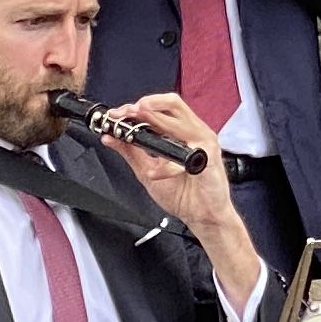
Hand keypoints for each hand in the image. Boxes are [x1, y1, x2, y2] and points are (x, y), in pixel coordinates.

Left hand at [112, 91, 262, 303]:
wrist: (202, 216)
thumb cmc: (183, 193)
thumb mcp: (147, 170)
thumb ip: (131, 152)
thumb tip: (111, 136)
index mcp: (182, 132)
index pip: (161, 107)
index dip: (138, 106)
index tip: (117, 113)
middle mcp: (194, 133)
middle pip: (172, 104)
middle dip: (144, 107)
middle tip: (124, 114)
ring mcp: (203, 144)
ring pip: (179, 124)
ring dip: (156, 124)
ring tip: (135, 132)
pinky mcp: (209, 160)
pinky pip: (184, 159)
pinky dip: (166, 168)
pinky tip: (155, 174)